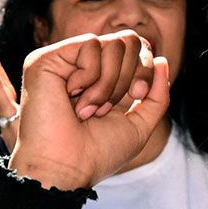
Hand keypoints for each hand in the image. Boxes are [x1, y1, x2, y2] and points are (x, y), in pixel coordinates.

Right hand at [0, 28, 169, 192]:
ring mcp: (63, 61)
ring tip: (87, 108)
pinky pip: (90, 44)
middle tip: (106, 107)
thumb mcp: (139, 124)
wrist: (66, 168)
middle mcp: (81, 66)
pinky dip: (90, 76)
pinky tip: (72, 97)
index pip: (136, 48)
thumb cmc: (97, 153)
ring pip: (111, 43)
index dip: (144, 68)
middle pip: (128, 40)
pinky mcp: (45, 58)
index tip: (136, 95)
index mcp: (101, 78)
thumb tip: (162, 60)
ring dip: (108, 83)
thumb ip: (157, 95)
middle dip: (127, 77)